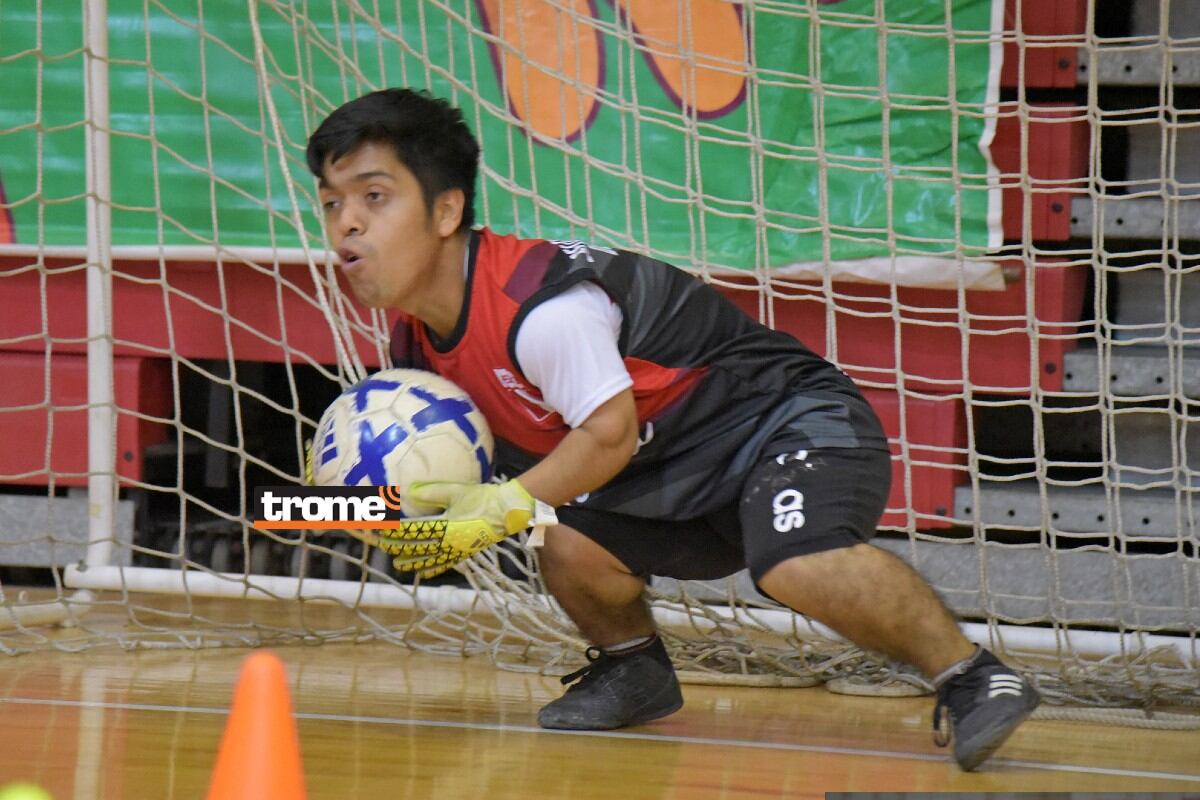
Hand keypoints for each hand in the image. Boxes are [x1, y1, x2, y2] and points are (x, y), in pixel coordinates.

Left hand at [375, 479, 556, 576]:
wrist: (507, 511)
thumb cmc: (483, 498)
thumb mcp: (456, 491)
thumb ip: (432, 492)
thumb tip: (409, 491)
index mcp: (443, 526)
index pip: (411, 531)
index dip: (394, 531)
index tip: (380, 529)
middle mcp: (446, 542)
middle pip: (415, 547)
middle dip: (396, 546)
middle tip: (380, 544)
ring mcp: (455, 550)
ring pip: (427, 559)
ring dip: (411, 562)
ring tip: (397, 565)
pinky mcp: (464, 553)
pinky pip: (444, 564)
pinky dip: (432, 569)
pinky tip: (423, 573)